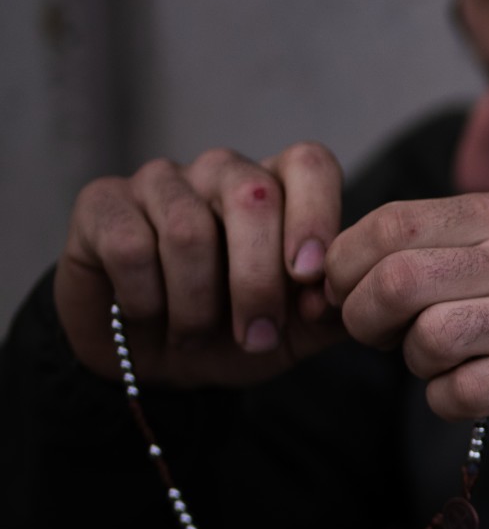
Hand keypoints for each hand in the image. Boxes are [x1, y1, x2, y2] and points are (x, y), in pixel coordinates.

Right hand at [54, 144, 348, 387]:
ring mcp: (160, 180)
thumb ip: (331, 312)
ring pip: (188, 229)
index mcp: (278, 188)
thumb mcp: (295, 333)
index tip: (308, 278)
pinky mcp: (102, 203)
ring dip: (196, 304)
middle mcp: (221, 171)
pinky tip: (147, 315)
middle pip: (252, 196)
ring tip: (195, 335)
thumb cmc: (234, 334)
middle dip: (257, 281)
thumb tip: (345, 293)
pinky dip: (145, 299)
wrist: (156, 364)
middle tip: (256, 337)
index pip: (309, 164)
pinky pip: (130, 247)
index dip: (315, 216)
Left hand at [323, 192, 488, 441]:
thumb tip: (342, 268)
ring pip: (427, 340)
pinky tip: (468, 393)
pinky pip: (464, 392)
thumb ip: (448, 245)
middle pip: (397, 280)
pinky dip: (448, 400)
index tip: (346, 293)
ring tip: (437, 364)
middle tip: (376, 336)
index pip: (391, 223)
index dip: (345, 264)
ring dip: (413, 364)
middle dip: (363, 318)